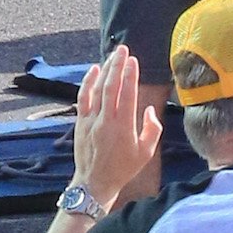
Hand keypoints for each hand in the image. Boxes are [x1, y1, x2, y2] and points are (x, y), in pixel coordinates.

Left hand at [72, 46, 162, 207]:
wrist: (95, 182)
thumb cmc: (123, 169)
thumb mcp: (146, 152)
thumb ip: (152, 129)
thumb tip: (149, 110)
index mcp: (123, 127)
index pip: (127, 94)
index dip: (130, 75)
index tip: (133, 61)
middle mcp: (105, 121)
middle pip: (111, 86)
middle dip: (117, 65)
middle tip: (123, 49)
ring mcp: (90, 120)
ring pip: (97, 89)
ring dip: (105, 70)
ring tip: (112, 56)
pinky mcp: (80, 122)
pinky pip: (83, 97)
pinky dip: (88, 82)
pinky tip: (94, 70)